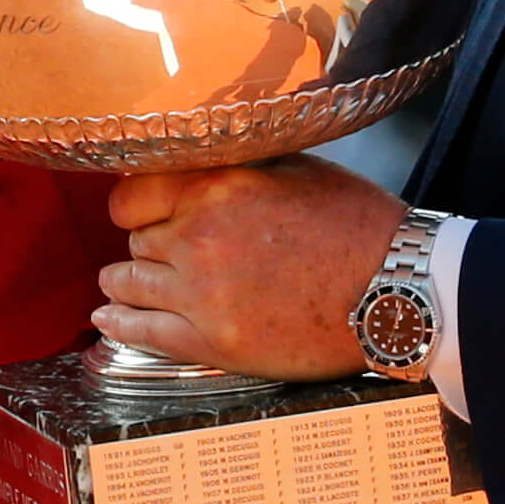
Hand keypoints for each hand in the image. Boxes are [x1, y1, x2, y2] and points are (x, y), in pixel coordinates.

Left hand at [98, 157, 406, 380]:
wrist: (395, 288)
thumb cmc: (358, 224)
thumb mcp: (295, 168)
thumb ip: (238, 166)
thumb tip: (202, 162)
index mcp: (220, 185)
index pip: (133, 194)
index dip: (135, 205)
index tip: (141, 213)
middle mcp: (199, 235)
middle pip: (136, 241)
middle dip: (145, 245)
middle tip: (157, 252)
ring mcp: (202, 293)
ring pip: (129, 284)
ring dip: (125, 283)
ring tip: (122, 285)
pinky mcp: (214, 341)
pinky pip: (142, 332)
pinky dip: (119, 323)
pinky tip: (108, 319)